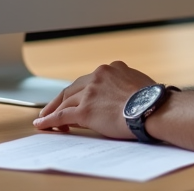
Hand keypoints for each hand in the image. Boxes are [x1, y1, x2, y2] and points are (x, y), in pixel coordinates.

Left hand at [33, 61, 155, 138]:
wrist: (151, 109)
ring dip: (53, 111)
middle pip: (73, 88)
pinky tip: (42, 125)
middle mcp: (98, 76)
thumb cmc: (152, 101)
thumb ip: (125, 85)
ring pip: (65, 102)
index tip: (76, 98)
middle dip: (60, 99)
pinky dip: (49, 120)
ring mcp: (90, 92)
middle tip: (52, 108)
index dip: (80, 91)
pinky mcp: (84, 109)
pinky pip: (61, 115)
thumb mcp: (139, 84)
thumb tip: (122, 97)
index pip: (89, 80)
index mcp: (112, 68)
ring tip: (46, 120)